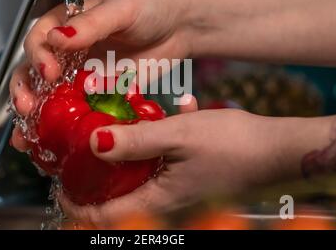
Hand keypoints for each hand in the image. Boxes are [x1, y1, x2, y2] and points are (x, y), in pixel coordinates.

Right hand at [9, 0, 192, 148]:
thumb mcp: (121, 9)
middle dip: (25, 91)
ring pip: (49, 97)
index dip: (37, 57)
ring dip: (34, 117)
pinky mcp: (97, 96)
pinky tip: (54, 143)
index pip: (39, 40)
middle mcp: (68, 51)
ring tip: (29, 136)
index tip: (49, 72)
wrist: (178, 29)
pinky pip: (77, 112)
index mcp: (67, 24)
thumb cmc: (150, 8)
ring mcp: (81, 76)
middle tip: (27, 108)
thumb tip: (57, 38)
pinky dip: (64, 128)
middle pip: (34, 72)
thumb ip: (90, 23)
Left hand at [57, 97, 284, 227]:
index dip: (76, 205)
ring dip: (118, 161)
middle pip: (116, 198)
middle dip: (93, 180)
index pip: (105, 216)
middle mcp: (166, 200)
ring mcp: (177, 187)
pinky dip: (148, 149)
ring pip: (135, 180)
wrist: (276, 149)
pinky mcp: (187, 173)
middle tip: (76, 154)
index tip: (58, 186)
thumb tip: (95, 143)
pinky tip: (156, 118)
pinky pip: (158, 164)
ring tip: (104, 135)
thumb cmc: (233, 145)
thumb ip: (135, 140)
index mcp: (159, 199)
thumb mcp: (178, 135)